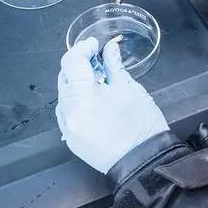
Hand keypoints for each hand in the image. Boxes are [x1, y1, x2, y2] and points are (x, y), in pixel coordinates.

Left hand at [56, 37, 168, 173]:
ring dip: (76, 83)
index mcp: (83, 98)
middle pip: (64, 78)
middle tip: (97, 58)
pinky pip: (67, 113)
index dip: (83, 48)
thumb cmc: (141, 125)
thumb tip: (109, 48)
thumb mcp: (129, 89)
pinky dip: (76, 101)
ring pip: (64, 96)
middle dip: (79, 64)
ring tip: (96, 78)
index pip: (72, 63)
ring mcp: (68, 129)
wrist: (144, 162)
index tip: (95, 44)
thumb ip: (113, 66)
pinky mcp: (72, 139)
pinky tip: (92, 98)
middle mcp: (69, 113)